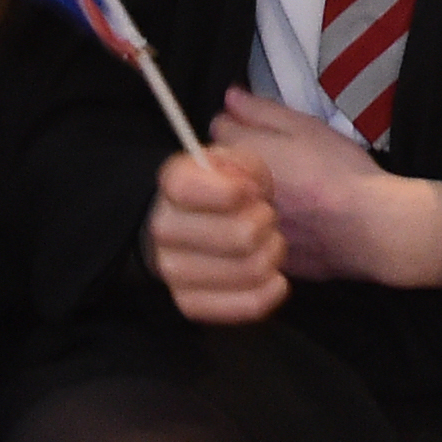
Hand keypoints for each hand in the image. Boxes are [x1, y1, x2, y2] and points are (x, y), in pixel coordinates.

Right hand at [146, 144, 288, 323]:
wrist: (257, 225)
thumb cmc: (255, 179)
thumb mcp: (255, 144)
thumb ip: (248, 138)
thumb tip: (235, 136)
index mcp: (174, 180)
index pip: (185, 186)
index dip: (230, 190)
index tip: (254, 190)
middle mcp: (164, 226)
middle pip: (238, 235)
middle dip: (267, 223)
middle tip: (269, 215)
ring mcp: (175, 270)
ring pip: (247, 270)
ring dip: (273, 254)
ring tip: (273, 242)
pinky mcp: (192, 304)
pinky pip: (245, 305)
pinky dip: (271, 291)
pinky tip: (276, 277)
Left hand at [210, 87, 441, 287]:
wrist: (369, 227)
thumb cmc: (340, 170)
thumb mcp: (306, 128)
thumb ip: (262, 111)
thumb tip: (230, 97)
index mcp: (243, 158)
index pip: (219, 130)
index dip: (241, 126)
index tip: (262, 133)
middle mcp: (234, 196)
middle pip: (221, 169)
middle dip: (238, 162)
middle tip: (278, 163)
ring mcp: (246, 229)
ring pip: (233, 204)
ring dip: (247, 195)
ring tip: (286, 194)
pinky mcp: (262, 256)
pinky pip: (252, 234)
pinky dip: (266, 225)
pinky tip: (295, 221)